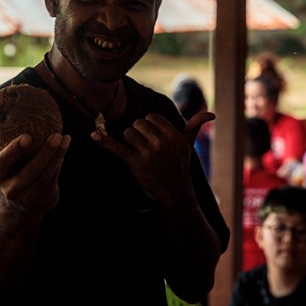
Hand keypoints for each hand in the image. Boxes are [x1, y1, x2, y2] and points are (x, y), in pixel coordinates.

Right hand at [0, 114, 69, 213]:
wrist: (19, 204)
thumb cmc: (6, 172)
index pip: (3, 163)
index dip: (14, 151)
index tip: (27, 136)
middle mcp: (10, 190)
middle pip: (30, 171)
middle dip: (45, 153)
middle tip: (56, 134)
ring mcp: (28, 197)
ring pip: (45, 175)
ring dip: (57, 155)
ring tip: (64, 137)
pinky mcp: (43, 199)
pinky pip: (53, 178)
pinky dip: (59, 161)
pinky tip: (65, 145)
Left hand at [91, 111, 214, 201]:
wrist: (174, 191)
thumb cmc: (180, 164)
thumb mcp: (188, 144)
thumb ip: (196, 125)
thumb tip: (212, 113)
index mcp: (173, 135)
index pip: (151, 117)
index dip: (150, 125)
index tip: (154, 136)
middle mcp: (161, 143)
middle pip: (138, 123)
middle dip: (139, 132)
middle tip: (146, 145)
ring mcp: (147, 154)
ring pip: (128, 133)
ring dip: (130, 140)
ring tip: (139, 150)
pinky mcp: (135, 163)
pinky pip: (117, 148)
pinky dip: (104, 141)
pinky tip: (92, 135)